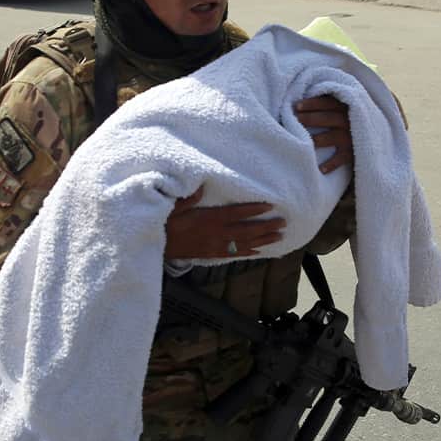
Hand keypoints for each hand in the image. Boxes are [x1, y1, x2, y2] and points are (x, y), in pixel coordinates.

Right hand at [163, 187, 284, 259]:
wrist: (158, 247)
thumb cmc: (166, 223)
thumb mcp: (174, 207)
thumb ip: (190, 198)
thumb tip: (203, 186)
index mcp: (209, 219)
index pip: (236, 213)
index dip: (254, 209)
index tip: (270, 206)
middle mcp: (216, 233)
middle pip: (246, 229)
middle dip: (266, 226)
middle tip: (283, 222)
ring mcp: (216, 246)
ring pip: (245, 243)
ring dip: (263, 239)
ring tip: (279, 236)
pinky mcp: (212, 254)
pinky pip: (234, 254)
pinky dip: (249, 252)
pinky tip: (260, 250)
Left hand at [295, 96, 352, 173]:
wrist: (373, 137)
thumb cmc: (350, 120)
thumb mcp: (345, 107)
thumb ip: (330, 103)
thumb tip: (304, 99)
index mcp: (346, 107)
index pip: (327, 103)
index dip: (312, 103)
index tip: (296, 106)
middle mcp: (349, 121)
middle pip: (327, 118)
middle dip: (310, 118)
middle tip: (294, 119)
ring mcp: (351, 137)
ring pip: (331, 137)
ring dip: (316, 139)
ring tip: (302, 141)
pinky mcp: (354, 153)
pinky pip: (340, 159)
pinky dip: (331, 164)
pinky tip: (319, 169)